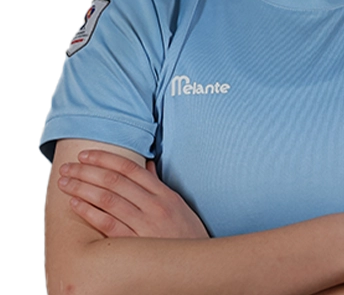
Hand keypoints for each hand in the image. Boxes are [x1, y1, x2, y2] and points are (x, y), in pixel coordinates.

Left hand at [57, 149, 209, 239]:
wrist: (198, 266)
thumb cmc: (187, 235)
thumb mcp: (177, 205)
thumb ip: (158, 185)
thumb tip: (146, 166)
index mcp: (164, 193)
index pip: (130, 168)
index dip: (106, 159)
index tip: (87, 155)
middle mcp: (154, 205)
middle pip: (115, 180)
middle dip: (88, 171)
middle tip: (69, 167)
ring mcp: (146, 224)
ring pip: (109, 199)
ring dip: (84, 188)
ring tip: (66, 183)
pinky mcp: (137, 245)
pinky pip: (109, 225)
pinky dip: (91, 212)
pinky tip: (77, 205)